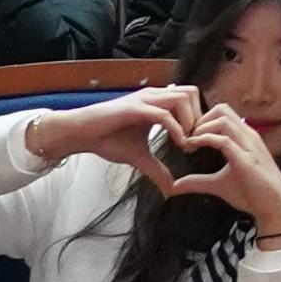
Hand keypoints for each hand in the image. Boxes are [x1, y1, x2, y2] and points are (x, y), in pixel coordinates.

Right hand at [20, 88, 191, 167]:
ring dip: (190, 121)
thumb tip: (171, 189)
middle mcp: (153, 96)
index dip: (199, 117)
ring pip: (182, 98)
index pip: (190, 98)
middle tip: (196, 141)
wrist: (81, 134)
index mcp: (156, 103)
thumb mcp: (139, 157)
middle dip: (199, 116)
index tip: (197, 142)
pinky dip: (176, 128)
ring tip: (187, 144)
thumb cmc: (107, 140)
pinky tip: (179, 144)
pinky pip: (164, 114)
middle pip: (192, 92)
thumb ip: (157, 169)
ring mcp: (144, 100)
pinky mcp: (135, 108)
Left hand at [150, 102, 280, 243]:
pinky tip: (193, 146)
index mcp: (244, 138)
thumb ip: (198, 181)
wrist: (274, 208)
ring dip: (201, 127)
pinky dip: (205, 139)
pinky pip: (224, 140)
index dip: (202, 120)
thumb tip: (174, 185)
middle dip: (200, 118)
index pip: (223, 113)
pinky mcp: (247, 159)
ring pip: (222, 119)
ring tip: (189, 141)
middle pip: (222, 109)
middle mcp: (248, 136)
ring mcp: (249, 146)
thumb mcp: (218, 185)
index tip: (188, 136)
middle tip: (186, 136)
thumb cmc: (252, 195)